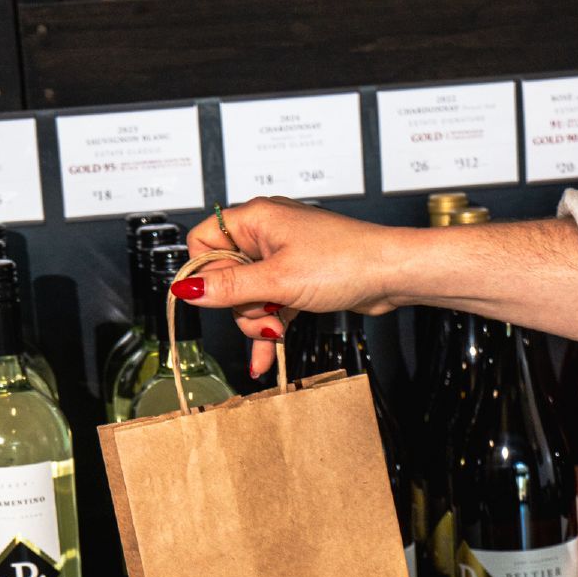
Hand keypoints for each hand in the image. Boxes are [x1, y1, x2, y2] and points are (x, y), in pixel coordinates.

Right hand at [182, 198, 403, 376]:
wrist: (391, 275)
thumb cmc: (345, 262)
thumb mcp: (278, 280)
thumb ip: (230, 287)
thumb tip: (187, 290)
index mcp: (256, 219)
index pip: (203, 241)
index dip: (204, 273)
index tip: (214, 299)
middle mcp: (266, 234)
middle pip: (225, 276)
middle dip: (240, 305)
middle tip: (261, 315)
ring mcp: (282, 258)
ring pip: (248, 296)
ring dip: (257, 321)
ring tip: (276, 331)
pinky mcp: (298, 280)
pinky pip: (270, 306)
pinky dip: (269, 329)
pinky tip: (265, 357)